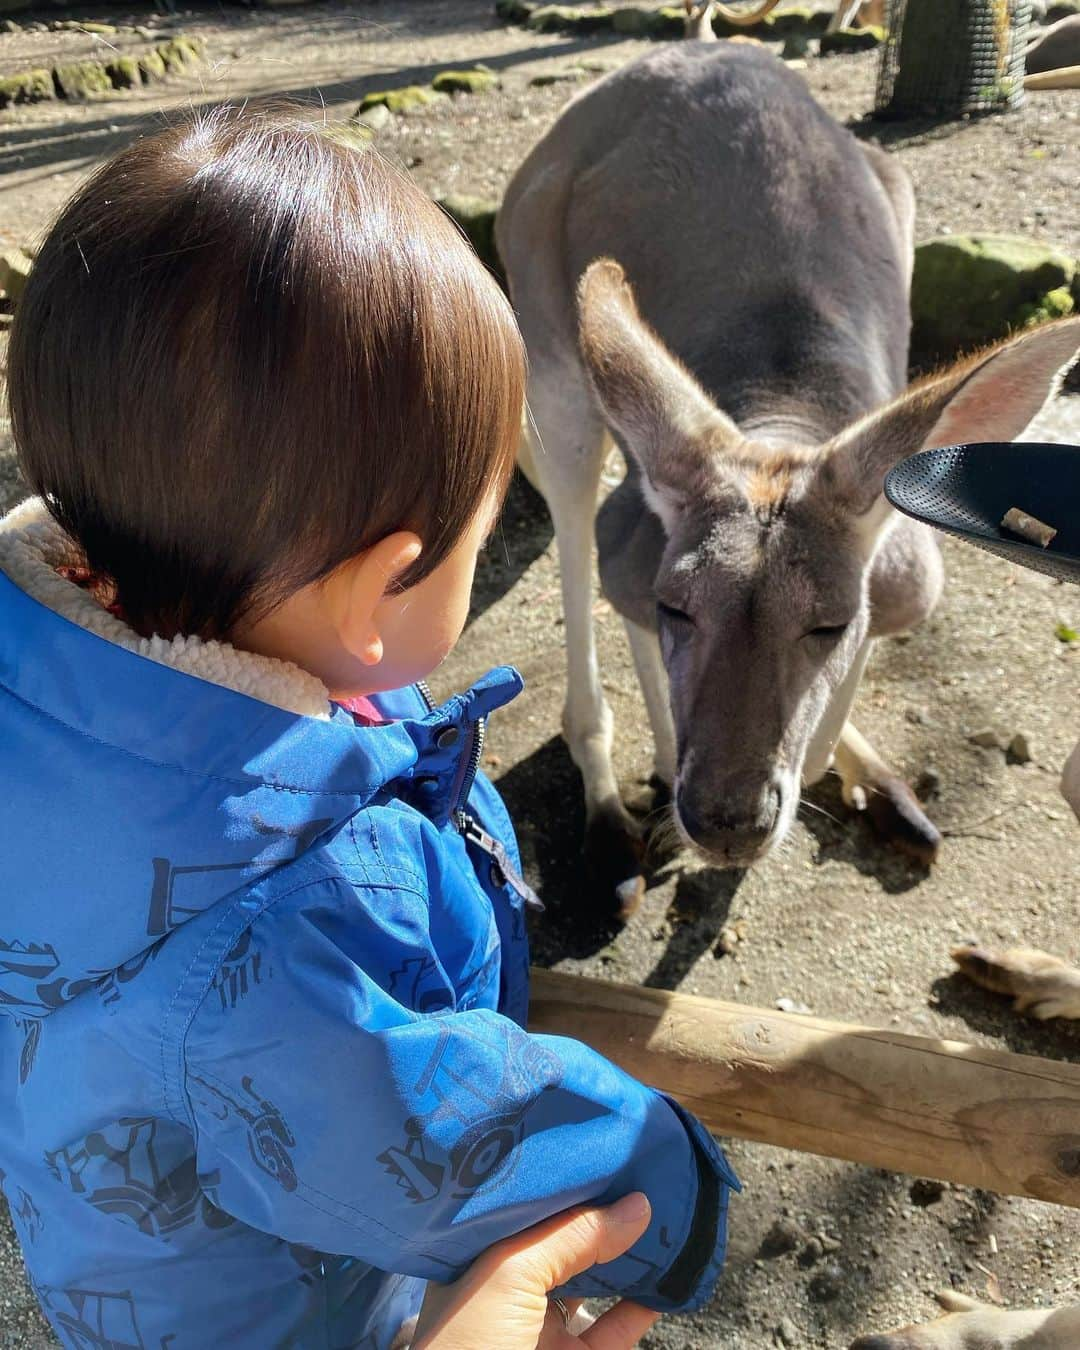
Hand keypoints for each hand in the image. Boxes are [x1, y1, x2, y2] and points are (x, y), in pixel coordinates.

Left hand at [412, 1192, 658, 1348]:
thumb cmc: (470, 1341)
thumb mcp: (510, 1272)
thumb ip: (574, 1235)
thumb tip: (638, 1205)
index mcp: (478, 1257)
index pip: (524, 1205)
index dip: (559, 1178)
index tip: (599, 1146)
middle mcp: (508, 1287)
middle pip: (564, 1240)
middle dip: (600, 1212)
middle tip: (639, 1173)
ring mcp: (541, 1328)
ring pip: (594, 1282)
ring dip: (627, 1256)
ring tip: (661, 1217)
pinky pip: (614, 1328)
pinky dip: (642, 1306)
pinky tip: (666, 1280)